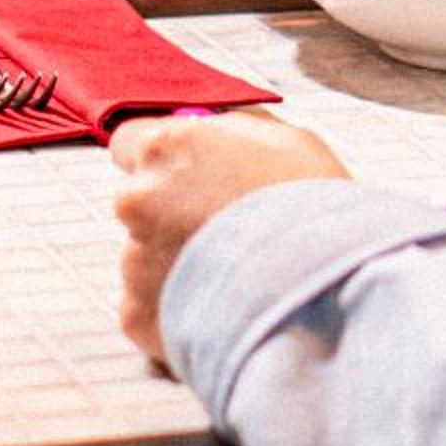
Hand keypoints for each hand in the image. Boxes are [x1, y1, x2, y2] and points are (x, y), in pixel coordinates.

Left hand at [112, 112, 351, 367]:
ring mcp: (133, 260)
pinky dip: (174, 305)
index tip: (184, 171)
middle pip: (137, 199)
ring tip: (229, 271)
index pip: (129, 141)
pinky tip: (218, 303)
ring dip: (175, 260)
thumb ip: (232, 131)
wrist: (316, 293)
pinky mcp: (136, 315)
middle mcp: (138, 198)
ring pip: (145, 254)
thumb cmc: (308, 207)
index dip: (161, 158)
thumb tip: (218, 130)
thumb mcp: (284, 138)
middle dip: (168, 210)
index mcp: (167, 146)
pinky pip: (147, 304)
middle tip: (218, 226)